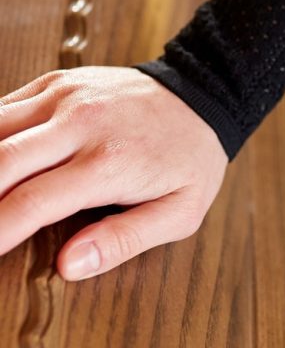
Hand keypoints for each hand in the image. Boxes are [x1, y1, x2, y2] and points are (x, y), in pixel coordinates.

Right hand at [0, 67, 227, 280]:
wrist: (202, 95)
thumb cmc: (190, 159)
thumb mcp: (179, 212)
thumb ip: (123, 241)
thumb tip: (69, 264)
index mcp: (109, 162)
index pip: (32, 201)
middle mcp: (80, 123)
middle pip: (0, 161)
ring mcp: (64, 97)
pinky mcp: (55, 82)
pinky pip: (2, 107)